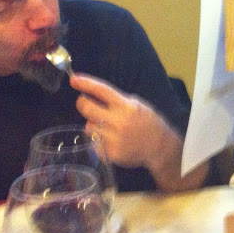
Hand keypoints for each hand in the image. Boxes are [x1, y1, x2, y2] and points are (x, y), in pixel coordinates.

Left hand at [70, 73, 207, 190]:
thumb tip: (93, 95)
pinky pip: (94, 142)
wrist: (159, 146)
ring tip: (107, 126)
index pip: (102, 90)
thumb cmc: (148, 122)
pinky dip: (98, 139)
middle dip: (83, 103)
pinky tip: (111, 139)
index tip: (74, 79)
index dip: (86, 83)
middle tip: (84, 103)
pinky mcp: (110, 153)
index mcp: (127, 106)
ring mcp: (114, 139)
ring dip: (93, 123)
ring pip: (88, 126)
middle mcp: (119, 122)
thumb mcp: (137, 104)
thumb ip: (117, 100)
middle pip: (87, 108)